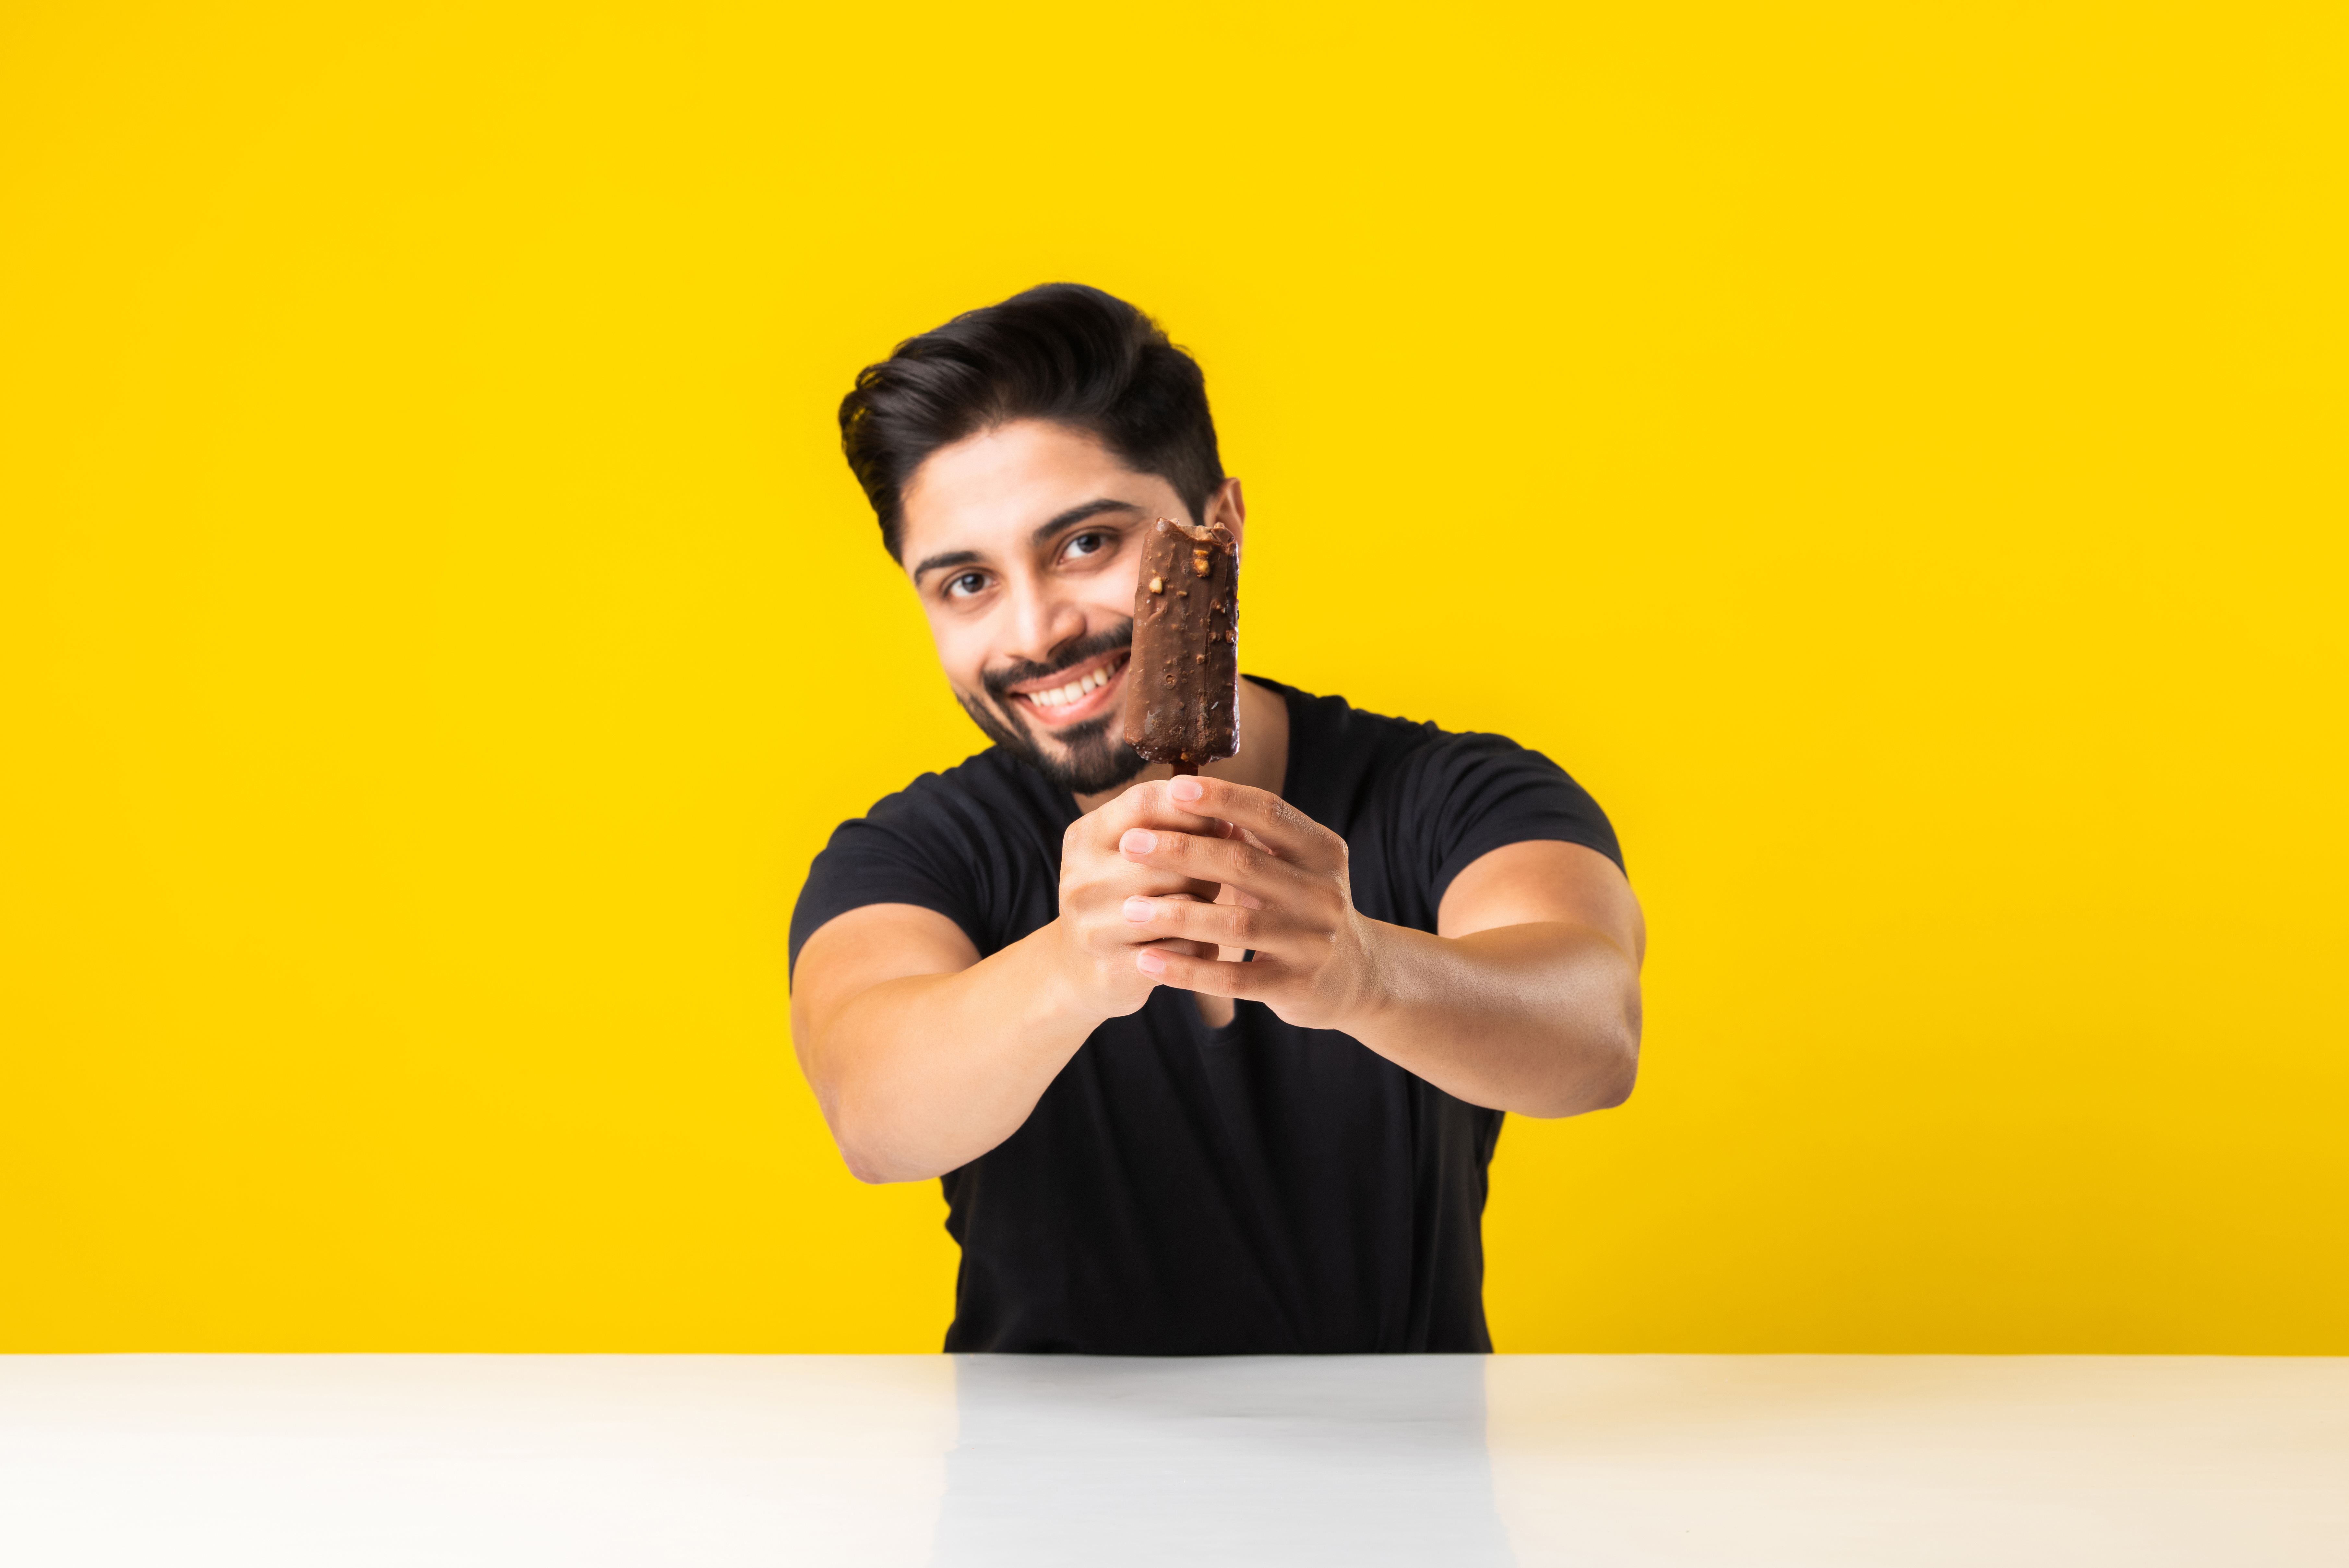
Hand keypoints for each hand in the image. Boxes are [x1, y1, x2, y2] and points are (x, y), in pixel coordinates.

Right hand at [1050, 777, 1230, 1017]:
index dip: (1193, 808)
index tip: (1222, 821)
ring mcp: (1094, 928)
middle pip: (1169, 855)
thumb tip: (1228, 818)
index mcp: (1084, 838)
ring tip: (1209, 907)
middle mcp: (1081, 880)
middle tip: (1217, 875)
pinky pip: (1184, 949)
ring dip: (1208, 904)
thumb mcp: (1126, 853)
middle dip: (1207, 864)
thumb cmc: (1121, 896)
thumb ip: (1166, 827)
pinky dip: (1204, 945)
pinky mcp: (1114, 970)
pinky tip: (1202, 944)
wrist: (1081, 970)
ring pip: (1181, 904)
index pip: (1145, 802)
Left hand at [1113, 774, 1384, 1032]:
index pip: (1270, 813)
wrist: (1356, 976)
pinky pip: (1232, 978)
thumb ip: (1251, 836)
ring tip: (1128, 909)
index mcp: (1321, 851)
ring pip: (1235, 925)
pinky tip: (1147, 960)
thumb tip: (1183, 791)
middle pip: (1244, 864)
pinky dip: (1186, 968)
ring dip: (1176, 915)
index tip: (1174, 788)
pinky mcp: (1295, 985)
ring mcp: (1312, 942)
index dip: (1223, 798)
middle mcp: (1323, 893)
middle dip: (1181, 851)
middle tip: (1130, 845)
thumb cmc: (1302, 907)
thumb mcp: (1293, 865)